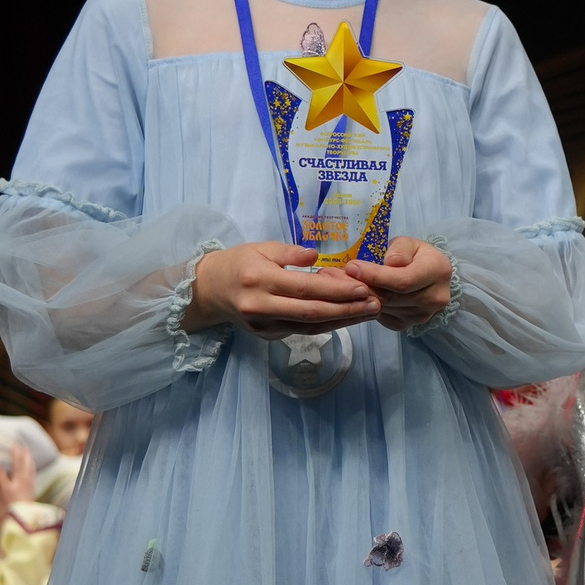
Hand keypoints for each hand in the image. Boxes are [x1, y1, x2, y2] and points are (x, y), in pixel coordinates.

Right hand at [7, 443, 38, 506]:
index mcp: (20, 477)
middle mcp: (27, 478)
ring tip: (28, 453)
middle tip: (23, 445)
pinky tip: (31, 468)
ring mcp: (30, 482)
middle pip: (27, 462)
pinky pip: (33, 473)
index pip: (18, 461)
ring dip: (29, 458)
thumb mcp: (5, 489)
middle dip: (25, 453)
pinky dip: (31, 467)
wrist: (25, 512)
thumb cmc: (13, 502)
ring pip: (31, 467)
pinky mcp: (32, 487)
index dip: (15, 452)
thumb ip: (1, 477)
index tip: (14, 443)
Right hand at [185, 240, 379, 337]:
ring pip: (309, 327)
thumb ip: (288, 253)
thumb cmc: (238, 262)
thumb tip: (314, 256)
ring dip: (342, 321)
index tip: (362, 287)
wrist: (208, 291)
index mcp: (259, 279)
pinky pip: (301, 331)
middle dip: (347, 310)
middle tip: (375, 305)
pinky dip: (326, 325)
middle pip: (311, 312)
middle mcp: (261, 306)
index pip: (304, 288)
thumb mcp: (260, 248)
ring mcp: (264, 325)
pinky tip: (346, 318)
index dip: (335, 290)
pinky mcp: (267, 336)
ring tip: (369, 313)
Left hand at [344, 236, 453, 332]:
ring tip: (344, 283)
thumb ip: (400, 249)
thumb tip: (390, 263)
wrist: (428, 276)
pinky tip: (357, 294)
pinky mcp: (407, 325)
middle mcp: (434, 298)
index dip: (376, 276)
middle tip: (341, 275)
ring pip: (384, 308)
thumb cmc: (415, 256)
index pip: (404, 280)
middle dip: (364, 286)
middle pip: (392, 297)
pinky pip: (381, 317)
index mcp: (438, 272)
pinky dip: (366, 306)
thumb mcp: (409, 243)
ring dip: (361, 297)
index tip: (352, 267)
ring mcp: (422, 316)